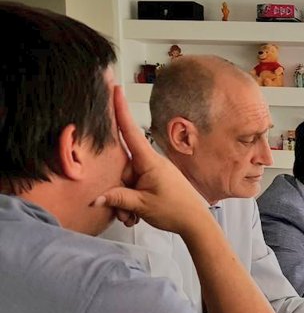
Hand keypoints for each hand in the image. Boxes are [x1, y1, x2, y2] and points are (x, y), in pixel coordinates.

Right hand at [92, 86, 210, 233]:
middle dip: (117, 192)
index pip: (130, 131)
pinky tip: (137, 216)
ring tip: (132, 217)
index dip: (120, 109)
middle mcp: (151, 162)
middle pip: (122, 168)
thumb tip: (96, 197)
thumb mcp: (142, 205)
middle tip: (123, 213)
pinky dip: (132, 203)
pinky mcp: (156, 181)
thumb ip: (118, 198)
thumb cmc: (175, 211)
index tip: (114, 88)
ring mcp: (154, 172)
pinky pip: (136, 186)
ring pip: (127, 181)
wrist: (197, 224)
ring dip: (124, 201)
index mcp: (149, 161)